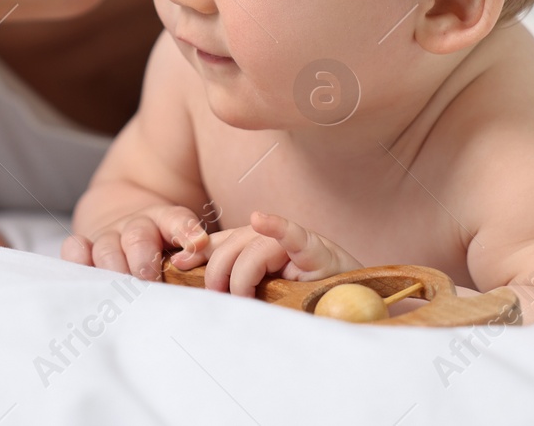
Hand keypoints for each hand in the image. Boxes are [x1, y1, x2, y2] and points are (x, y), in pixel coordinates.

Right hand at [61, 205, 210, 280]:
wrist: (120, 213)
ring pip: (107, 246)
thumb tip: (223, 287)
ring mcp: (108, 237)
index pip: (176, 220)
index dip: (185, 231)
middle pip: (138, 236)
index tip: (196, 244)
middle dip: (143, 257)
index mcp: (166, 222)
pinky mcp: (85, 248)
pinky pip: (75, 248)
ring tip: (119, 285)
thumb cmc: (161, 246)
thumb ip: (199, 260)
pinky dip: (76, 257)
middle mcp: (136, 228)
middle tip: (149, 277)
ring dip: (113, 266)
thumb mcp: (182, 244)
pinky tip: (81, 267)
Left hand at [193, 212, 361, 297]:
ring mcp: (297, 245)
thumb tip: (196, 286)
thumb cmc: (304, 311)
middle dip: (217, 270)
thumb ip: (234, 290)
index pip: (222, 243)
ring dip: (241, 274)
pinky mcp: (318, 252)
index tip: (178, 265)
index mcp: (259, 249)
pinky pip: (294, 236)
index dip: (200, 252)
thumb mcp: (261, 303)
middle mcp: (276, 241)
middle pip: (234, 242)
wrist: (356, 315)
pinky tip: (263, 219)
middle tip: (217, 297)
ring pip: (255, 246)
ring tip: (241, 297)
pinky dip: (277, 227)